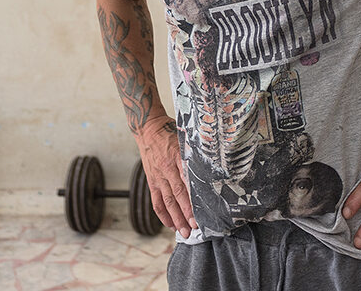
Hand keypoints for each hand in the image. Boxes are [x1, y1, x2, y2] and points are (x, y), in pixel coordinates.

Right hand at [135, 116, 196, 237]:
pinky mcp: (152, 181)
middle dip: (187, 213)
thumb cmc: (171, 133)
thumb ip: (196, 154)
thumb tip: (213, 165)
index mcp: (178, 158)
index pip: (187, 182)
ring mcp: (158, 177)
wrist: (148, 129)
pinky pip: (156, 201)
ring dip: (176, 218)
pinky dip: (163, 214)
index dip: (194, 198)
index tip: (203, 211)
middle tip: (195, 228)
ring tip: (184, 232)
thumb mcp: (185, 139)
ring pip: (167, 201)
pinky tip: (170, 225)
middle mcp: (167, 169)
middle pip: (178, 195)